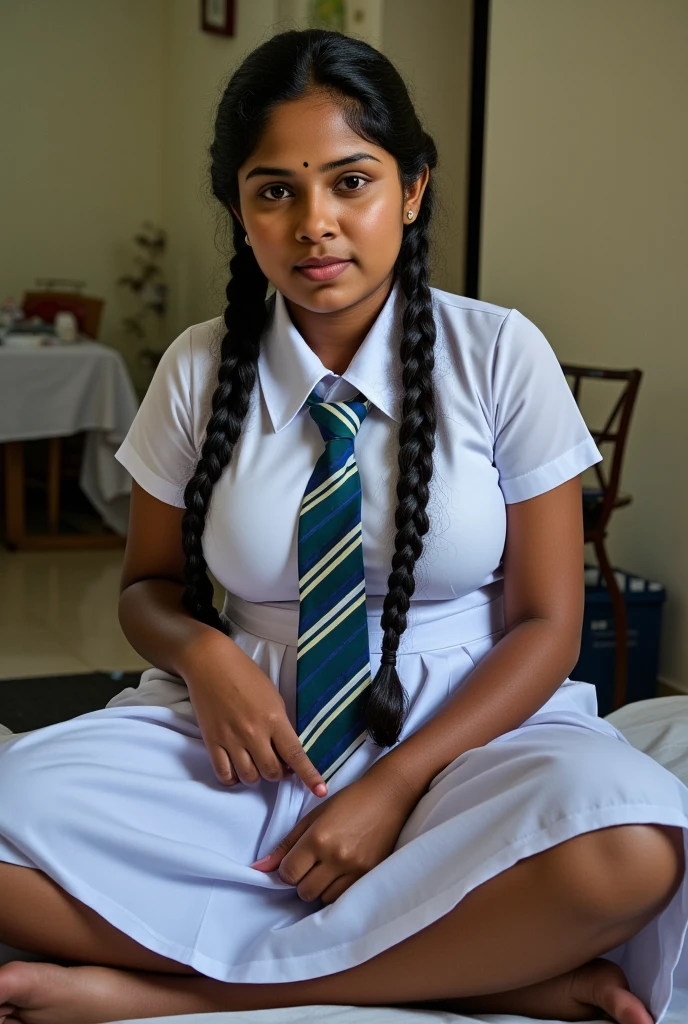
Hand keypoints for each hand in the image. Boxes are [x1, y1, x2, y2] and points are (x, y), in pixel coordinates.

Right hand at [179, 630, 327, 797]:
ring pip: (250, 777)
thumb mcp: (273, 697)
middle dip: (278, 773)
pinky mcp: (212, 742)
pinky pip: (224, 774)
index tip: (321, 791)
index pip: (296, 755)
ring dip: (257, 776)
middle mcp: (254, 733)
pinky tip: (237, 769)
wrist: (210, 663)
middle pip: (272, 772)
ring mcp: (231, 739)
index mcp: (274, 719)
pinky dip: (233, 778)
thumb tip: (286, 751)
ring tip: (256, 762)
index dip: (309, 775)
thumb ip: (281, 725)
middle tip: (277, 763)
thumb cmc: (245, 675)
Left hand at [250, 761, 419, 903]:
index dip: (287, 869)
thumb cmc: (348, 801)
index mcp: (318, 838)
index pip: (288, 873)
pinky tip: (340, 874)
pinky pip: (343, 898)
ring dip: (320, 887)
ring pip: (323, 898)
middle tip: (312, 864)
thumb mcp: (313, 817)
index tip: (295, 861)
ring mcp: (355, 869)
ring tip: (328, 868)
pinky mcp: (370, 875)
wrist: (387, 797)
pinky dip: (337, 890)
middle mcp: (336, 856)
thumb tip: (259, 868)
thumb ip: (286, 844)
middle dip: (302, 880)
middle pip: (304, 890)